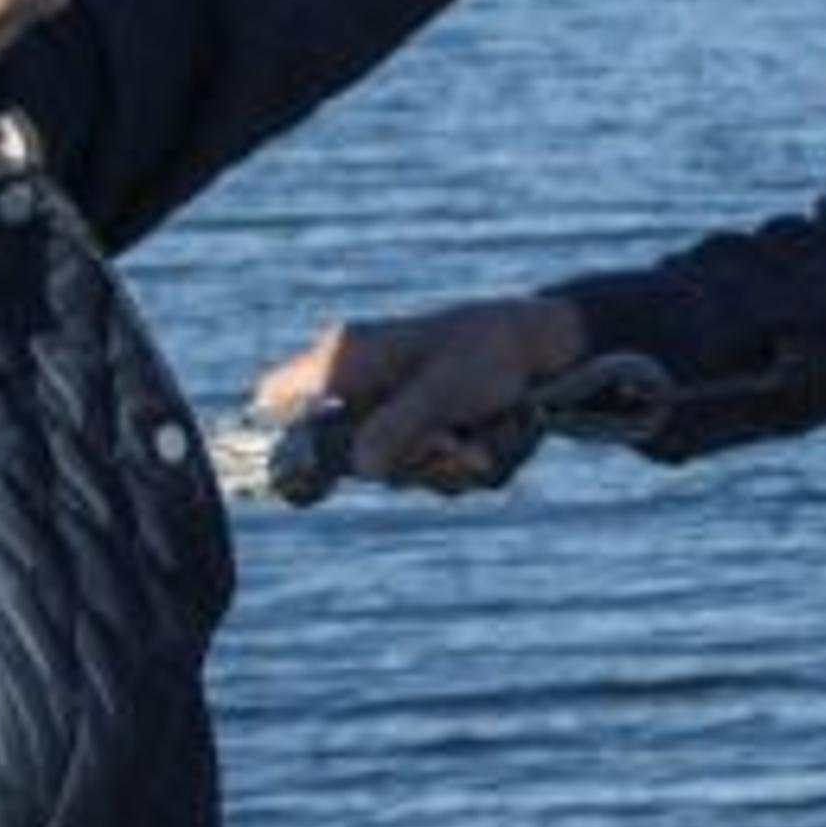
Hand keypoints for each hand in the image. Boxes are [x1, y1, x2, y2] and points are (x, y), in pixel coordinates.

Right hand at [252, 297, 590, 493]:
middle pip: (350, 460)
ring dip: (454, 466)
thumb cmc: (490, 350)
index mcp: (350, 360)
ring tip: (488, 432)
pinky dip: (477, 462)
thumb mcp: (443, 387)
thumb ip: (399, 426)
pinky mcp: (434, 438)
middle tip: (451, 443)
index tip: (301, 478)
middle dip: (410, 462)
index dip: (273, 437)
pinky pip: (442, 476)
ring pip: (405, 474)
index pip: (277, 396)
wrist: (553, 348)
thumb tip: (361, 468)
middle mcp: (367, 391)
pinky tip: (500, 432)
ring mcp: (400, 418)